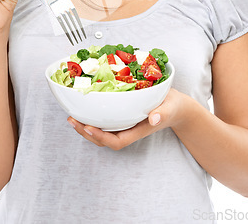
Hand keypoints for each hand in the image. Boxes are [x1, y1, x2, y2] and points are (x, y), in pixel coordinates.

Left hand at [67, 88, 187, 149]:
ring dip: (86, 127)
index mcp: (138, 130)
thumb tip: (153, 119)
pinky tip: (84, 109)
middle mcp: (129, 130)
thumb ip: (162, 114)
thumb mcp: (170, 107)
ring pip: (102, 132)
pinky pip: (105, 122)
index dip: (101, 137)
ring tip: (72, 117)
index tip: (88, 127)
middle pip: (104, 139)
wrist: (176, 105)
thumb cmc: (173, 106)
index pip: (117, 141)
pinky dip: (93, 118)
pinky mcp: (122, 117)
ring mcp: (124, 125)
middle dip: (86, 132)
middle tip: (72, 120)